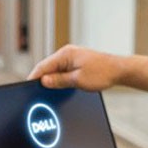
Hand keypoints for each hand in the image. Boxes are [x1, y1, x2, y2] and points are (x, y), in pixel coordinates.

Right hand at [29, 45, 147, 95]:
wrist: (120, 70)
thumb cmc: (103, 73)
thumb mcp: (78, 80)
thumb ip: (59, 80)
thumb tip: (43, 80)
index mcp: (65, 54)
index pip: (43, 66)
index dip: (34, 77)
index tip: (27, 86)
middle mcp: (67, 53)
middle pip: (48, 68)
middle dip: (42, 79)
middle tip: (36, 93)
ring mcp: (73, 57)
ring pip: (56, 70)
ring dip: (52, 80)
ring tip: (47, 92)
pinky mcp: (78, 62)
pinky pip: (64, 71)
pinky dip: (61, 78)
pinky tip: (61, 87)